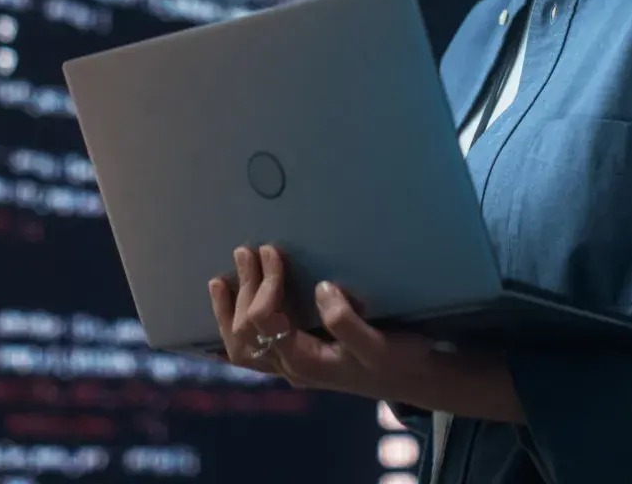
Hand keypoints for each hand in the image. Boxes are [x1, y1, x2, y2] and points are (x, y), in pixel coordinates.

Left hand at [207, 244, 441, 402]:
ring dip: (227, 313)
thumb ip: (348, 322)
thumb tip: (321, 290)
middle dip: (243, 290)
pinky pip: (252, 354)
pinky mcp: (295, 361)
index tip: (273, 252)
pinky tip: (219, 327)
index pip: (268, 323)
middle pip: (246, 334)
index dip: (265, 286)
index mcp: (307, 362)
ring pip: (242, 348)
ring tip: (219, 280)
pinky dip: (230, 338)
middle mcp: (291, 368)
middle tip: (246, 252)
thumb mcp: (380, 344)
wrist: (412, 379)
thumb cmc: (397, 359)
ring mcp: (290, 367)